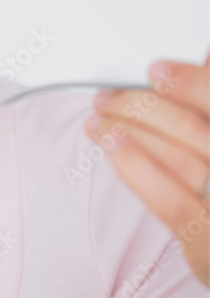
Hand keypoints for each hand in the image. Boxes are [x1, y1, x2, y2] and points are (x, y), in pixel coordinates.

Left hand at [85, 53, 209, 286]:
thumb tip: (206, 56)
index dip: (192, 83)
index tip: (156, 72)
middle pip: (195, 128)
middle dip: (145, 106)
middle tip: (110, 97)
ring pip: (179, 159)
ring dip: (131, 132)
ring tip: (99, 120)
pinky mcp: (207, 241)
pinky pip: (170, 200)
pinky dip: (137, 167)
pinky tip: (111, 145)